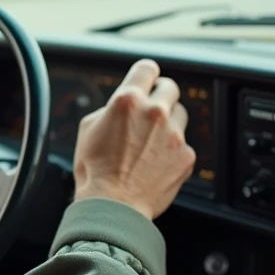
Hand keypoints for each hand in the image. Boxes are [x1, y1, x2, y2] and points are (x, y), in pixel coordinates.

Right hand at [72, 59, 194, 219]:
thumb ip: (109, 109)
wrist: (113, 206)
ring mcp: (173, 134)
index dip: (145, 74)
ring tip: (152, 139)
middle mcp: (154, 113)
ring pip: (180, 114)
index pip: (147, 68)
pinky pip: (183, 143)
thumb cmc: (95, 170)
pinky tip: (156, 162)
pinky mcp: (186, 155)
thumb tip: (120, 106)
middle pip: (170, 87)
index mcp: (127, 101)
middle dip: (160, 95)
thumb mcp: (88, 128)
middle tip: (150, 109)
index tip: (146, 79)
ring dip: (169, 121)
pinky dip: (172, 150)